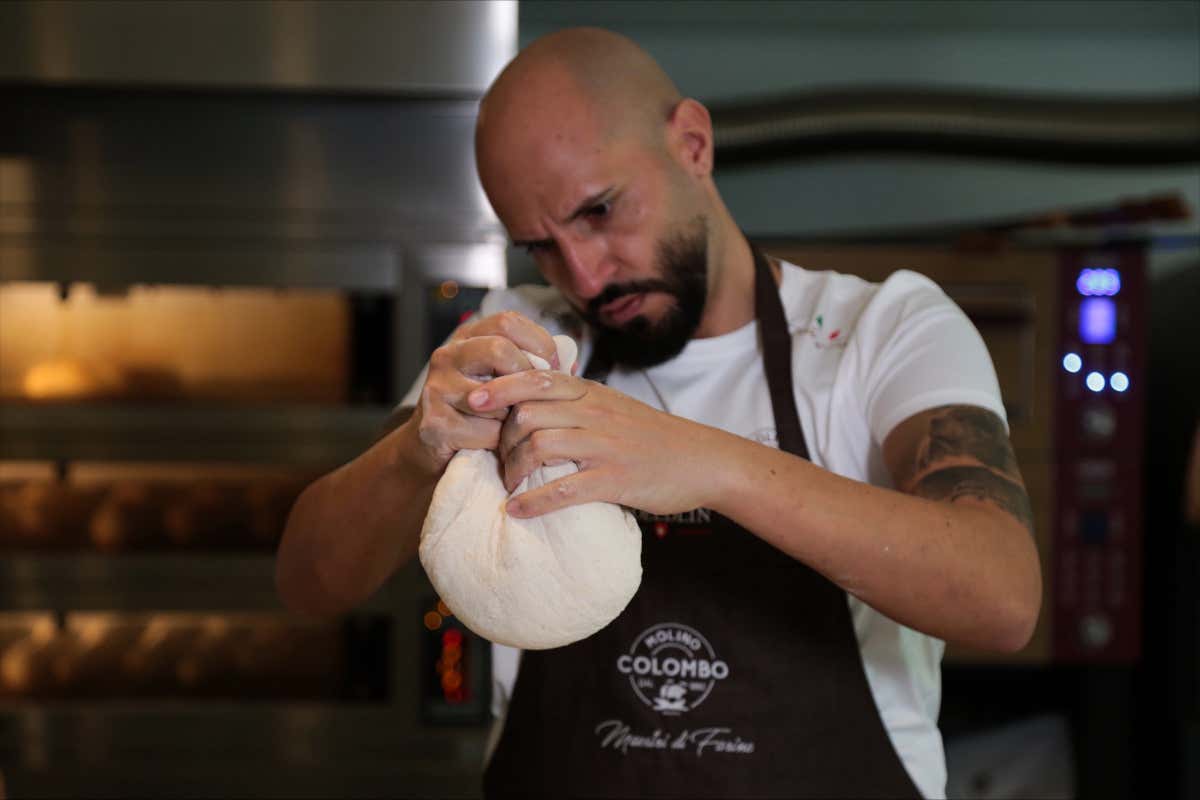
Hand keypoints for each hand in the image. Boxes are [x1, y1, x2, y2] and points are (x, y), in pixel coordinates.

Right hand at [407, 311, 559, 474]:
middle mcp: (447, 356)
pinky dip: (501, 442)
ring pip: (495, 396)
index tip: (553, 369)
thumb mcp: (502, 380)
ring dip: (514, 417)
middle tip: (538, 400)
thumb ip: (528, 366)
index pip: (507, 321)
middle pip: (498, 349)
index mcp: (466, 339)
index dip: (538, 343)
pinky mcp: (435, 423)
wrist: (433, 451)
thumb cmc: (480, 414)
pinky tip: (498, 445)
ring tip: (514, 427)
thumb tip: (568, 365)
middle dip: (527, 378)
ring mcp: (437, 389)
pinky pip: (487, 430)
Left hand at [467, 370, 722, 516]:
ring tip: (508, 485)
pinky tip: (518, 510)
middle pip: (528, 413)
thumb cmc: (655, 437)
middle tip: (494, 458)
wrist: (703, 460)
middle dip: (501, 437)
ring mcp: (604, 447)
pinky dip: (534, 501)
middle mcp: (594, 413)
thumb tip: (535, 404)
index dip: (500, 386)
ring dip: (513, 469)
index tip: (474, 398)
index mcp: (592, 393)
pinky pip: (563, 489)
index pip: (536, 378)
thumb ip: (579, 401)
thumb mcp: (615, 406)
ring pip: (540, 446)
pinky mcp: (614, 480)